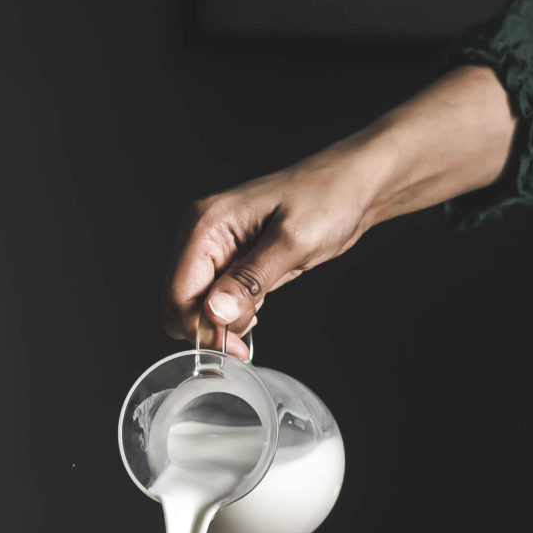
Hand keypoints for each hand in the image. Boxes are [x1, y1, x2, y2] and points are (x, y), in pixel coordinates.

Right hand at [163, 63, 516, 349]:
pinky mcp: (231, 259)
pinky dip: (233, 312)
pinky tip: (258, 303)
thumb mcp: (292, 242)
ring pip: (196, 304)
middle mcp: (202, 234)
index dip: (199, 327)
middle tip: (249, 331)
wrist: (354, 185)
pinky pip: (216, 298)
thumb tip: (214, 312)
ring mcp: (215, 247)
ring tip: (259, 309)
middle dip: (209, 326)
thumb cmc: (328, 198)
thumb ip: (250, 280)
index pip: (178, 292)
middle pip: (179, 301)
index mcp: (207, 223)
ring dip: (223, 321)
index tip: (233, 347)